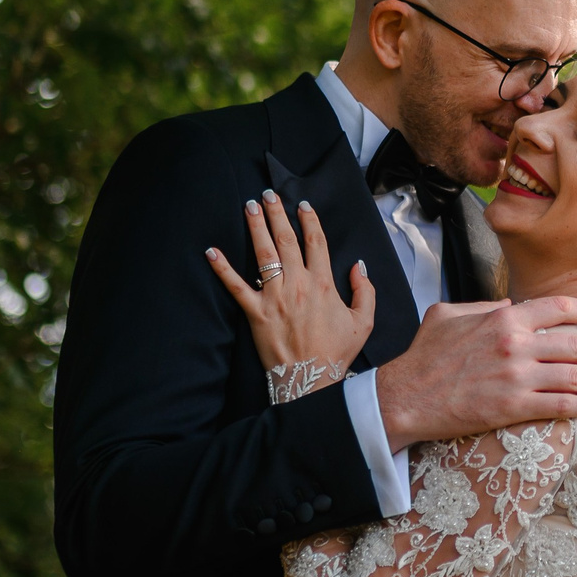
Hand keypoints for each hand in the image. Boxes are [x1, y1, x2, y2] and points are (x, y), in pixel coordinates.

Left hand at [206, 192, 374, 399]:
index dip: (309, 221)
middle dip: (278, 214)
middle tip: (269, 194)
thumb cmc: (336, 353)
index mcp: (324, 284)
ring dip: (255, 227)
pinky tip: (211, 251)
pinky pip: (236, 286)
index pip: (316, 242)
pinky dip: (222, 268)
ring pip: (263, 254)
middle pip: (287, 240)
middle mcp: (298, 285)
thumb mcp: (363, 322)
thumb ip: (364, 291)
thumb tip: (359, 266)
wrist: (311, 382)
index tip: (302, 205)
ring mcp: (274, 297)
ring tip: (249, 206)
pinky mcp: (255, 313)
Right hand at [373, 295, 576, 448]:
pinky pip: (559, 405)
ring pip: (575, 376)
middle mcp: (515, 344)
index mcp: (504, 318)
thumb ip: (482, 307)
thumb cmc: (424, 356)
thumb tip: (509, 305)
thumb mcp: (448, 315)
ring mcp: (516, 376)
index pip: (560, 308)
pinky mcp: (512, 407)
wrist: (405, 396)